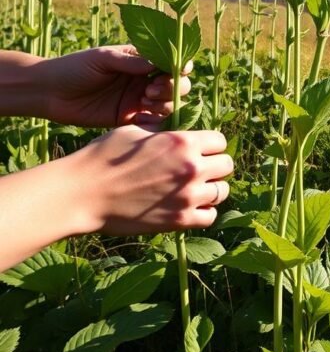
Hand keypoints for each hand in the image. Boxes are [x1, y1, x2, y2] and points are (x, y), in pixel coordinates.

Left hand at [40, 45, 191, 126]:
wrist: (49, 92)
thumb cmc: (74, 68)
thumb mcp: (102, 58)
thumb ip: (130, 61)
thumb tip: (157, 63)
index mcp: (140, 61)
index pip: (170, 62)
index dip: (180, 66)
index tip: (178, 70)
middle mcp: (143, 80)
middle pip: (176, 85)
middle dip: (172, 88)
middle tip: (151, 90)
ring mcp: (138, 101)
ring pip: (169, 104)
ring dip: (164, 104)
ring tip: (143, 102)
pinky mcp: (129, 119)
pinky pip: (153, 122)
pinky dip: (154, 121)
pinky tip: (139, 117)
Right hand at [59, 126, 232, 234]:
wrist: (82, 193)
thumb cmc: (103, 158)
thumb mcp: (135, 131)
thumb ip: (164, 132)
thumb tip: (178, 131)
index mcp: (183, 142)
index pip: (220, 141)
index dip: (210, 145)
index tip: (199, 150)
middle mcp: (192, 168)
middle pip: (226, 165)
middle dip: (214, 166)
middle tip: (198, 170)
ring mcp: (188, 196)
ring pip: (222, 192)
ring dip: (211, 189)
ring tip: (195, 189)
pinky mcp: (179, 220)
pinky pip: (210, 217)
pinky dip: (204, 213)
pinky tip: (189, 207)